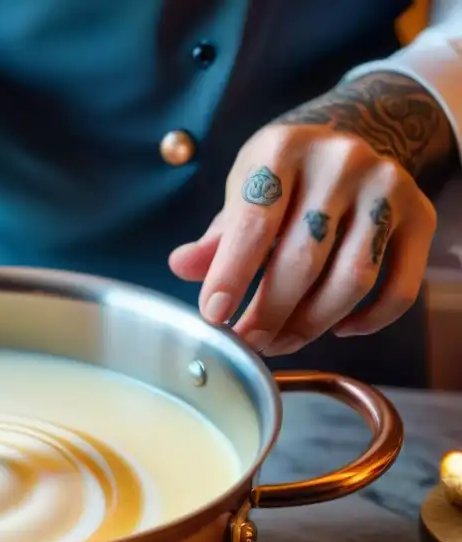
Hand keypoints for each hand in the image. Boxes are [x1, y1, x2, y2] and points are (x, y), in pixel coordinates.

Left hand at [168, 73, 452, 355]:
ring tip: (280, 342)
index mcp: (283, 149)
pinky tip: (339, 330)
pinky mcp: (421, 215)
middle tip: (247, 342)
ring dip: (312, 324)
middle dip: (269, 312)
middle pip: (303, 259)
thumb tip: (181, 267)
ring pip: (352, 279)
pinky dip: (370, 320)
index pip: (254, 224)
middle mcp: (341, 161)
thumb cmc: (284, 176)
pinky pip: (400, 287)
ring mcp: (387, 187)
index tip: (214, 317)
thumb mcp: (243, 190)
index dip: (232, 277)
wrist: (352, 138)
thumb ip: (216, 236)